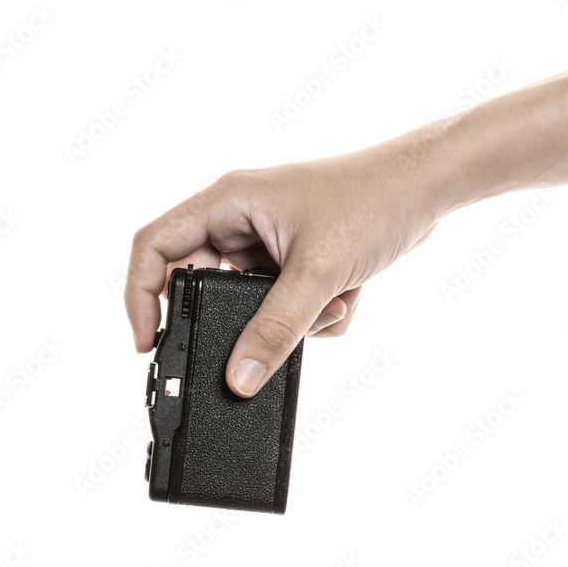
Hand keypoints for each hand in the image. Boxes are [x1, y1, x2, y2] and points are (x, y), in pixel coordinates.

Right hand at [125, 129, 447, 396]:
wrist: (428, 189)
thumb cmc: (372, 200)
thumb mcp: (318, 272)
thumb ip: (276, 328)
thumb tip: (240, 377)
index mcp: (228, 202)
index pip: (155, 246)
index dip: (139, 295)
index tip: (149, 342)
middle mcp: (241, 219)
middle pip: (207, 284)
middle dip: (247, 317)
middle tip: (274, 331)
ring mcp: (270, 241)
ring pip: (255, 303)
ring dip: (294, 316)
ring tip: (334, 299)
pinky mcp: (298, 259)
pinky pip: (288, 305)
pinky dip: (319, 311)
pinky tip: (351, 294)